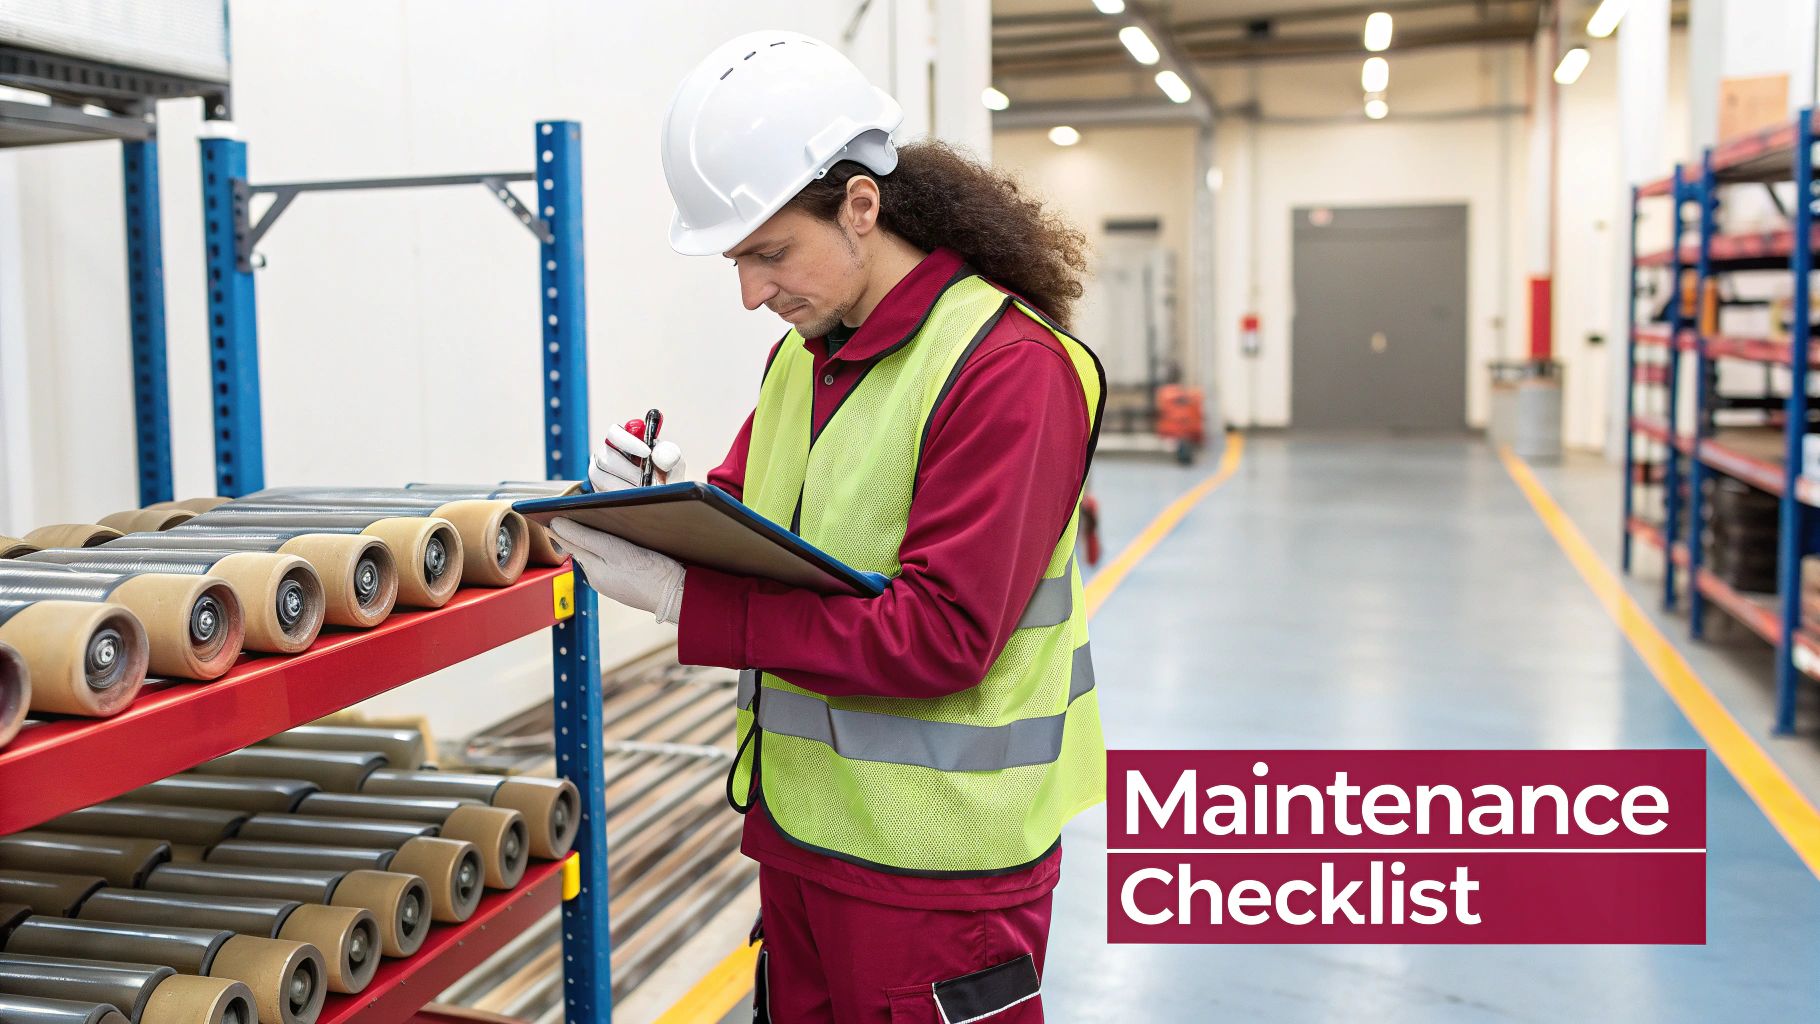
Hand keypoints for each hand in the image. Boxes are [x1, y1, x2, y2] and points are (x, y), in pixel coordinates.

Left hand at [549, 517, 685, 623]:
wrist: (678, 596)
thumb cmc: (649, 574)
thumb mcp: (614, 550)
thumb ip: (584, 538)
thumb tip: (555, 525)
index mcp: (593, 571)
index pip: (570, 543)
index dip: (560, 527)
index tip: (549, 513)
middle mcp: (601, 578)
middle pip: (584, 549)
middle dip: (577, 533)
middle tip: (571, 512)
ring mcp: (616, 582)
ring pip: (599, 555)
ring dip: (595, 541)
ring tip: (594, 523)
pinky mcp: (631, 582)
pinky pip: (613, 562)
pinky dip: (611, 550)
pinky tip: (619, 542)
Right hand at [590, 420, 685, 491]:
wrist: (665, 497)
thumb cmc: (666, 475)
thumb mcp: (674, 463)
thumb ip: (668, 454)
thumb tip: (657, 454)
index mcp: (622, 440)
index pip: (615, 433)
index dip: (628, 441)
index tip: (647, 453)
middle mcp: (606, 455)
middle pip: (606, 458)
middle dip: (630, 471)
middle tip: (650, 480)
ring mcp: (599, 474)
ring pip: (603, 478)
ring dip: (628, 486)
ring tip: (646, 490)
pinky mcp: (598, 492)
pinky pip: (605, 495)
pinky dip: (623, 498)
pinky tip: (637, 499)